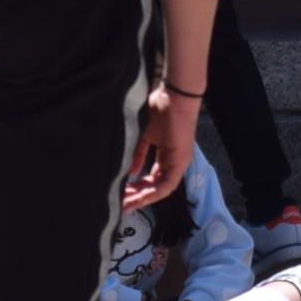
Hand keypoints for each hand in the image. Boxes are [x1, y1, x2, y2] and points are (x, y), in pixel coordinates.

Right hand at [122, 90, 199, 208]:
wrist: (173, 96)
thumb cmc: (160, 110)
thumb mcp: (145, 136)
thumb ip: (139, 154)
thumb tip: (132, 171)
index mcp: (166, 156)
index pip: (151, 179)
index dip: (137, 188)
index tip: (121, 194)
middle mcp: (173, 162)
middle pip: (154, 187)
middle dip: (136, 196)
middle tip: (120, 203)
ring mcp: (178, 163)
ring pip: (161, 189)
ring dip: (143, 198)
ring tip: (126, 204)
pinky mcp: (180, 161)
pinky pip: (167, 185)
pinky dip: (153, 192)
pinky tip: (140, 197)